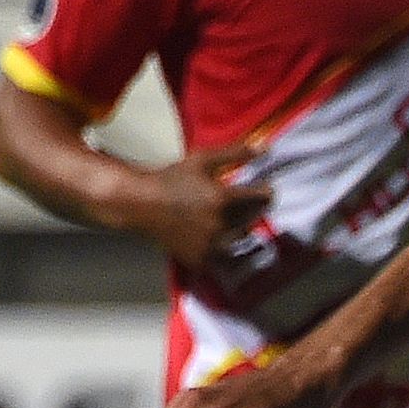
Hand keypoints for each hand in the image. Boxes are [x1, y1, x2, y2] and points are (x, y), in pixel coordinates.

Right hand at [119, 144, 275, 268]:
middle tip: (248, 204)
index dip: (266, 192)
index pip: (259, 197)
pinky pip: (222, 258)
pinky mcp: (198, 258)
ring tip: (234, 220)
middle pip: (251, 220)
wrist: (142, 203)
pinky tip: (218, 237)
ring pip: (239, 240)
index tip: (266, 189)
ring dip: (241, 230)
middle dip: (254, 210)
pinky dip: (224, 249)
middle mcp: (219, 224)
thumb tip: (264, 149)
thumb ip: (234, 153)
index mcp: (222, 199)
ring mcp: (209, 244)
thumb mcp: (202, 159)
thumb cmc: (171, 177)